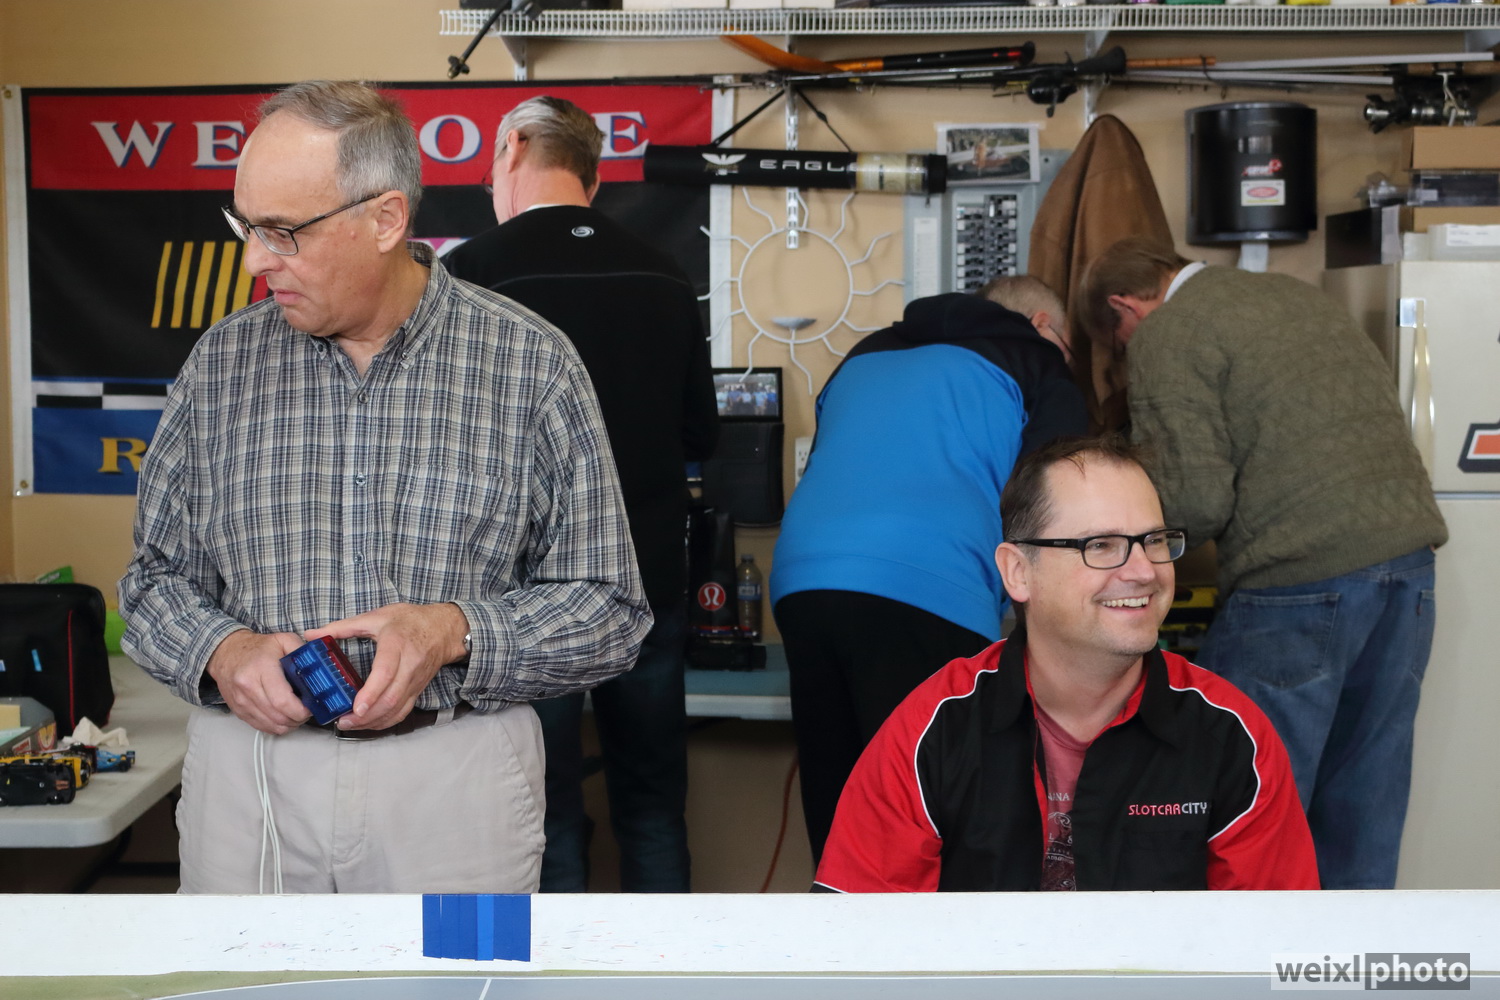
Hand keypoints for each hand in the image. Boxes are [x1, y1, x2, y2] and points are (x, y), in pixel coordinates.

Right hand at [206, 630, 309, 734]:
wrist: (226, 652)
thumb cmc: (255, 648)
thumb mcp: (282, 640)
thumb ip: (301, 650)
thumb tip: (318, 665)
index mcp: (261, 669)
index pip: (282, 701)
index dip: (301, 710)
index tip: (311, 707)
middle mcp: (248, 687)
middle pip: (279, 716)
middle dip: (298, 718)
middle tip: (308, 710)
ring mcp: (242, 702)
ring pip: (271, 725)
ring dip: (289, 724)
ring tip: (297, 713)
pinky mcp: (239, 711)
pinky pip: (262, 727)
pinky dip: (277, 726)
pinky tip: (284, 716)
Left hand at [304, 602, 468, 731]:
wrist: (444, 629)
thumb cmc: (410, 621)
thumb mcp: (376, 616)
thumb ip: (342, 626)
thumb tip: (311, 635)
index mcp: (397, 644)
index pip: (386, 673)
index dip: (371, 693)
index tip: (355, 707)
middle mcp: (409, 665)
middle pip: (391, 698)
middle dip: (367, 715)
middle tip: (343, 721)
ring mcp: (415, 681)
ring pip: (397, 709)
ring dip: (374, 722)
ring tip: (351, 725)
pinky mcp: (417, 690)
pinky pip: (403, 712)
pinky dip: (385, 722)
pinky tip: (369, 723)